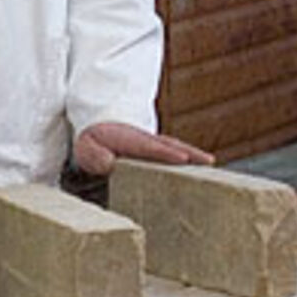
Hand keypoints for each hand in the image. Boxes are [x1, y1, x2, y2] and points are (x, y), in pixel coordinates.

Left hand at [73, 121, 214, 175]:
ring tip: (210, 163)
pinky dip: (190, 157)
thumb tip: (109, 163)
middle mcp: (145, 139)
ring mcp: (153, 143)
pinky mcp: (158, 149)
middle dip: (189, 152)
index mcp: (128, 140)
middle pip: (170, 145)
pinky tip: (202, 168)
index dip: (166, 153)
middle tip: (208, 161)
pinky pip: (175, 151)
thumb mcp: (86, 148)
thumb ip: (96, 156)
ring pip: (176, 147)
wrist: (98, 127)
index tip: (182, 159)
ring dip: (194, 154)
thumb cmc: (93, 141)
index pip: (149, 147)